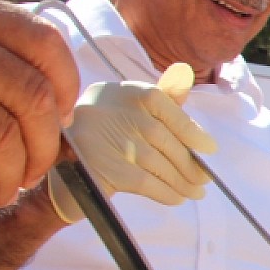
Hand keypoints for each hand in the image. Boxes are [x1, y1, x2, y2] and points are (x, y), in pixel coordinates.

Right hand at [46, 81, 215, 221]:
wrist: (60, 173)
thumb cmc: (103, 136)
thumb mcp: (127, 108)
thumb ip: (159, 95)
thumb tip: (186, 72)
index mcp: (121, 92)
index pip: (164, 105)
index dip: (191, 130)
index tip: (209, 148)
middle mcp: (113, 111)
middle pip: (164, 139)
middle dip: (189, 163)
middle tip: (203, 179)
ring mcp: (107, 140)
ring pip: (159, 163)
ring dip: (182, 182)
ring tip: (195, 192)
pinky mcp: (105, 169)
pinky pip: (148, 183)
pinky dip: (167, 192)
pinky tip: (176, 198)